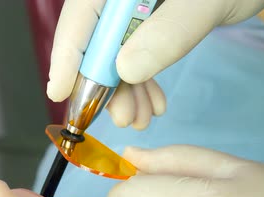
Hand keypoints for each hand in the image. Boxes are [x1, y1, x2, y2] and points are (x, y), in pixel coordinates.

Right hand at [47, 0, 263, 129]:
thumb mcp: (203, 6)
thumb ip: (166, 34)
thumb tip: (124, 71)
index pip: (81, 16)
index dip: (67, 55)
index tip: (60, 93)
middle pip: (94, 39)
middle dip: (105, 84)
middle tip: (121, 118)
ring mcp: (131, 8)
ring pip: (114, 53)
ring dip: (125, 90)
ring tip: (141, 119)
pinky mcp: (147, 22)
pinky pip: (134, 54)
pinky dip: (141, 82)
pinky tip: (152, 103)